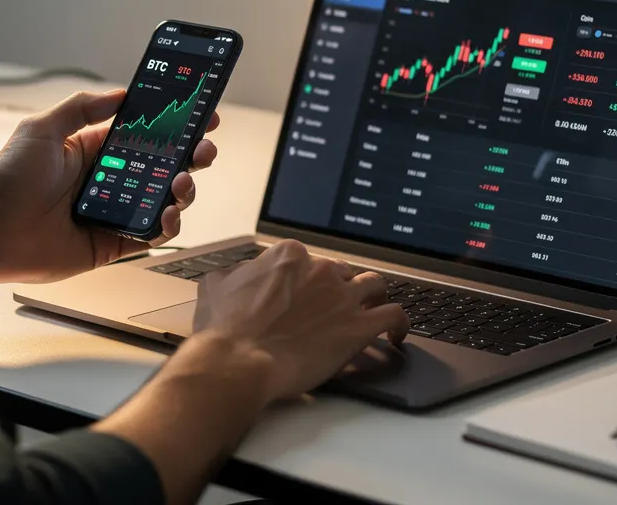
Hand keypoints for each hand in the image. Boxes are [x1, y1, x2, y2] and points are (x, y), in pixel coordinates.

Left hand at [0, 90, 218, 283]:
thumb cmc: (7, 181)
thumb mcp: (42, 128)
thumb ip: (82, 108)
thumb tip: (120, 93)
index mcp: (95, 150)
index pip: (145, 133)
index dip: (175, 125)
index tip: (201, 114)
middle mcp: (109, 180)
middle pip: (163, 166)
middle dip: (191, 155)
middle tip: (204, 149)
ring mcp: (113, 211)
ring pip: (164, 199)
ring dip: (183, 189)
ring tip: (182, 182)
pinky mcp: (112, 242)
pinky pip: (150, 234)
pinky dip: (167, 225)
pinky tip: (167, 214)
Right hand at [192, 240, 408, 400]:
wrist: (238, 360)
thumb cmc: (225, 329)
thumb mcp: (216, 287)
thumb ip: (233, 274)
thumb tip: (235, 275)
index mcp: (291, 256)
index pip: (310, 261)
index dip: (308, 281)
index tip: (304, 298)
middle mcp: (322, 269)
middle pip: (342, 273)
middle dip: (338, 289)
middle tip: (330, 311)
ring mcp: (343, 297)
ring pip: (375, 285)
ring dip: (373, 297)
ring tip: (370, 312)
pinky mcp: (359, 327)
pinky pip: (394, 316)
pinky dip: (400, 323)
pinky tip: (396, 335)